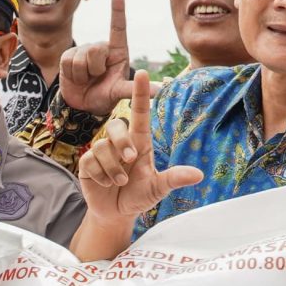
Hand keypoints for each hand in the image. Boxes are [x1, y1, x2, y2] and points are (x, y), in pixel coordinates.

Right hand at [57, 0, 139, 113]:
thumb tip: (159, 91)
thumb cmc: (106, 95)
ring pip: (80, 58)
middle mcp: (101, 47)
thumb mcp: (120, 92)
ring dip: (83, 74)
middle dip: (94, 69)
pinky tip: (76, 77)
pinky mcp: (68, 55)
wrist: (84, 104)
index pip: (118, 26)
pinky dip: (72, 75)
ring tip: (87, 79)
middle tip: (96, 77)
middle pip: (96, 49)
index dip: (117, 8)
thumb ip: (135, 90)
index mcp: (118, 51)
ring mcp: (84, 50)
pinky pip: (68, 61)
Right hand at [73, 71, 202, 223]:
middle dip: (122, 143)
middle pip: (116, 126)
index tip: (143, 72)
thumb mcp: (158, 189)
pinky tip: (105, 183)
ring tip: (119, 182)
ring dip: (113, 168)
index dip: (140, 93)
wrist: (115, 213)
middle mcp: (120, 143)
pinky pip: (90, 160)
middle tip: (130, 160)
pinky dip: (100, 175)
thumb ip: (174, 179)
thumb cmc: (139, 196)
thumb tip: (199, 175)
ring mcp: (102, 151)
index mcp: (140, 142)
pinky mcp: (87, 162)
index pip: (139, 113)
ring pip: (102, 146)